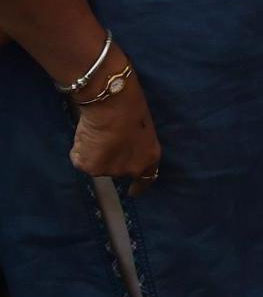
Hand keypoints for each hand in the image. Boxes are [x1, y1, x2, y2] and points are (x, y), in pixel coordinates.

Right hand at [69, 65, 161, 195]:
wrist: (112, 104)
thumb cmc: (131, 106)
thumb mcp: (143, 129)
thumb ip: (136, 144)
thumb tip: (123, 147)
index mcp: (148, 158)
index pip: (146, 179)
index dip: (138, 186)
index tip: (132, 192)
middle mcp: (129, 169)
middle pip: (116, 169)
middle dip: (112, 158)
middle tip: (108, 138)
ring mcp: (107, 170)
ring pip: (97, 164)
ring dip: (95, 153)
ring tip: (97, 133)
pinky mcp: (88, 167)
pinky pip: (80, 159)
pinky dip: (80, 150)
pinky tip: (86, 135)